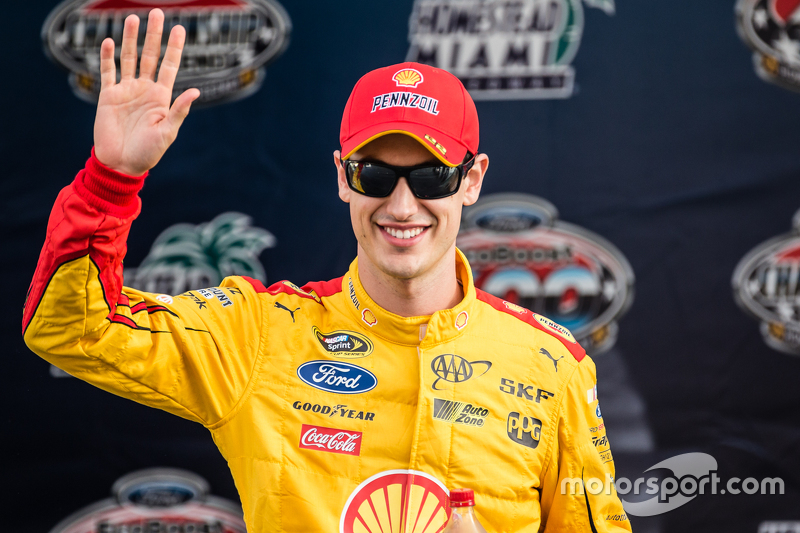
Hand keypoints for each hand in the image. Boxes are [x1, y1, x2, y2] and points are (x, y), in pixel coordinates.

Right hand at [93, 9, 199, 175]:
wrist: (121, 164)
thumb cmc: (148, 153)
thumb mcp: (167, 132)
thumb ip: (179, 111)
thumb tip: (195, 91)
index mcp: (161, 97)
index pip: (170, 66)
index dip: (175, 47)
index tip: (180, 28)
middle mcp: (144, 90)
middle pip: (149, 56)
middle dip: (153, 35)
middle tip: (156, 12)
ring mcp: (126, 91)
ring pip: (128, 59)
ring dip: (130, 39)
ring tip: (132, 19)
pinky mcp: (108, 96)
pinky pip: (107, 72)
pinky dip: (108, 57)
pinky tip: (110, 41)